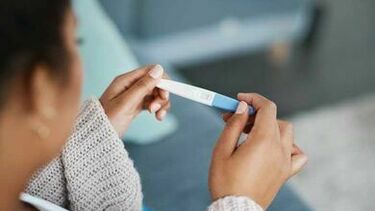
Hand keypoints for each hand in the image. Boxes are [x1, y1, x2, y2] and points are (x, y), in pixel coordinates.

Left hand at [100, 65, 170, 136]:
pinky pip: (152, 102)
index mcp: (126, 80)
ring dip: (161, 103)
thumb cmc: (108, 120)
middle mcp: (130, 85)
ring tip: (158, 116)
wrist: (97, 136)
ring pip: (156, 93)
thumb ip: (142, 86)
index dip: (162, 81)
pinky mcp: (136, 105)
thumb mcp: (126, 103)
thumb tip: (158, 69)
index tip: (164, 95)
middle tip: (157, 108)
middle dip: (161, 95)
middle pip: (155, 82)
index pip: (151, 71)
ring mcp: (134, 95)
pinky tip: (158, 117)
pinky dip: (158, 109)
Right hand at [209, 93, 306, 208]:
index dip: (253, 98)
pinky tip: (275, 148)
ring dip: (270, 126)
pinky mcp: (286, 173)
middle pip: (274, 118)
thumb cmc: (225, 182)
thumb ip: (234, 125)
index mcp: (263, 141)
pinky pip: (297, 154)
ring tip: (251, 134)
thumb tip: (243, 107)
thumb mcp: (222, 150)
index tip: (240, 99)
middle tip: (235, 120)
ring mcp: (285, 161)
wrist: (236, 209)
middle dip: (255, 114)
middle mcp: (279, 149)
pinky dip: (289, 146)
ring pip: (286, 132)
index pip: (267, 107)